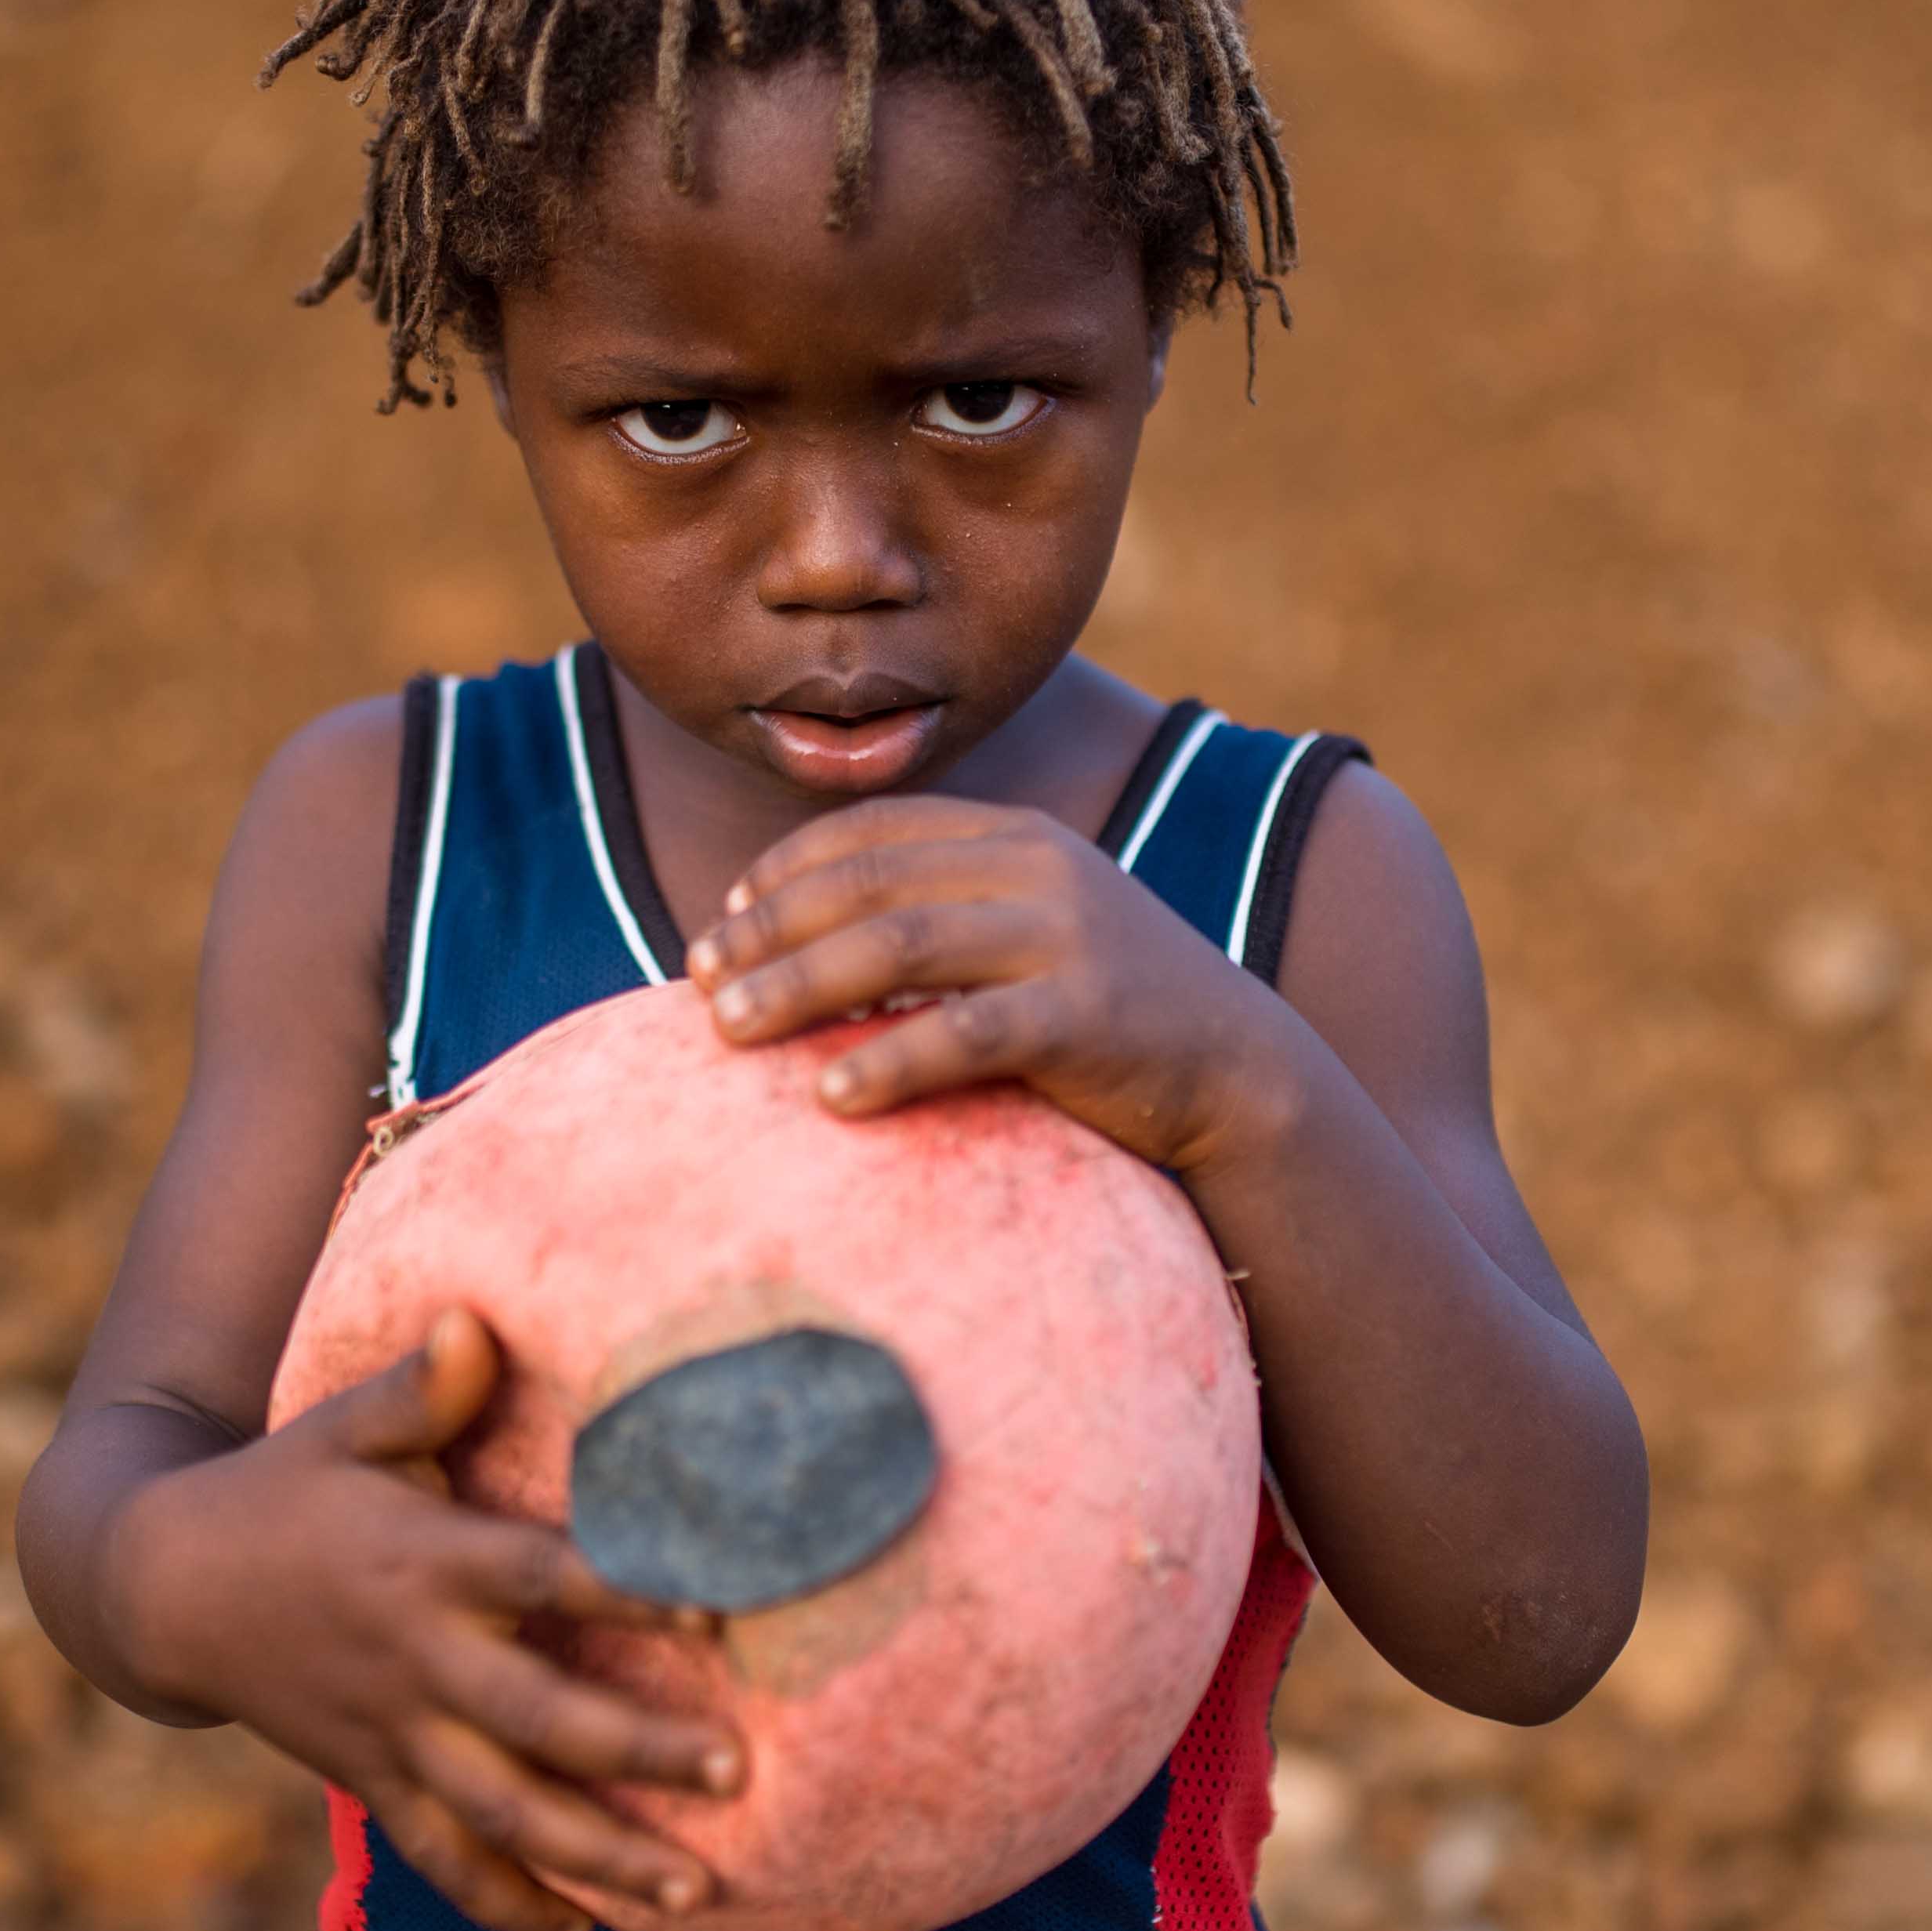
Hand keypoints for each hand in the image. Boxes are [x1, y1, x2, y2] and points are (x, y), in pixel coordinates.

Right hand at [96, 1306, 740, 1930]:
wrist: (162, 1588)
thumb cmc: (282, 1489)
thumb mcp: (338, 1424)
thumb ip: (419, 1387)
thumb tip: (476, 1319)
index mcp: (422, 1563)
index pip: (541, 1579)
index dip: (629, 1591)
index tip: (721, 1609)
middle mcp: (415, 1661)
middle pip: (539, 1721)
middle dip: (639, 1752)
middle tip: (738, 1772)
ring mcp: (391, 1735)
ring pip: (502, 1815)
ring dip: (599, 1856)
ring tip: (695, 1892)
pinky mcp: (371, 1782)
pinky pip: (441, 1861)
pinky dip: (506, 1904)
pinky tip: (584, 1930)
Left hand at [684, 796, 1290, 1170]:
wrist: (1237, 1068)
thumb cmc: (1103, 1014)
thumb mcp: (1025, 932)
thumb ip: (938, 915)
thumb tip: (798, 945)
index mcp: (1012, 836)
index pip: (870, 832)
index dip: (781, 871)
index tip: (718, 918)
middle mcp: (1035, 868)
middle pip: (865, 886)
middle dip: (765, 931)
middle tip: (694, 981)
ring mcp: (1064, 936)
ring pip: (897, 947)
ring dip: (796, 987)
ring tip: (724, 1031)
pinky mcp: (1085, 1013)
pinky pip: (966, 1033)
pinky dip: (888, 1061)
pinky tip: (830, 1098)